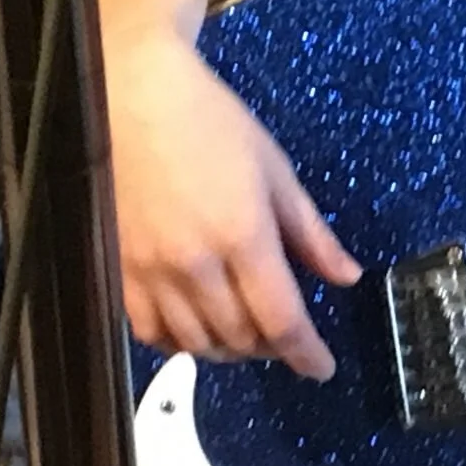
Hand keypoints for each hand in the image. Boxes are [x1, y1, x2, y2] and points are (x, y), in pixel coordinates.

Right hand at [109, 35, 360, 376]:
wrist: (132, 96)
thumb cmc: (210, 122)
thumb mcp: (275, 170)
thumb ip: (311, 232)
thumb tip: (347, 276)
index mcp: (243, 236)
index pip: (282, 320)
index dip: (306, 354)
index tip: (321, 368)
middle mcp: (195, 264)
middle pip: (241, 338)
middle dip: (272, 348)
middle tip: (287, 338)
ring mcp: (151, 272)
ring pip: (197, 343)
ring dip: (230, 350)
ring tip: (248, 336)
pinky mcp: (118, 271)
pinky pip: (150, 333)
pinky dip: (181, 343)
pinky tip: (198, 330)